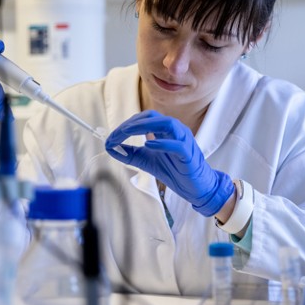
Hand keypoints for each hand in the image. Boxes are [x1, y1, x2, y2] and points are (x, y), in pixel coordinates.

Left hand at [105, 110, 234, 216]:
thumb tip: (109, 148)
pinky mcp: (189, 155)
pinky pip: (178, 145)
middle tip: (116, 135)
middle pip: (154, 116)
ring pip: (168, 123)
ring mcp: (184, 141)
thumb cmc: (175, 171)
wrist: (196, 188)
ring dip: (145, 126)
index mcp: (166, 131)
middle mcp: (176, 131)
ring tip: (128, 133)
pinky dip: (163, 143)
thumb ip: (130, 154)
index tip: (112, 137)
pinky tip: (148, 145)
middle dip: (132, 124)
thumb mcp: (146, 161)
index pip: (145, 118)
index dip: (127, 124)